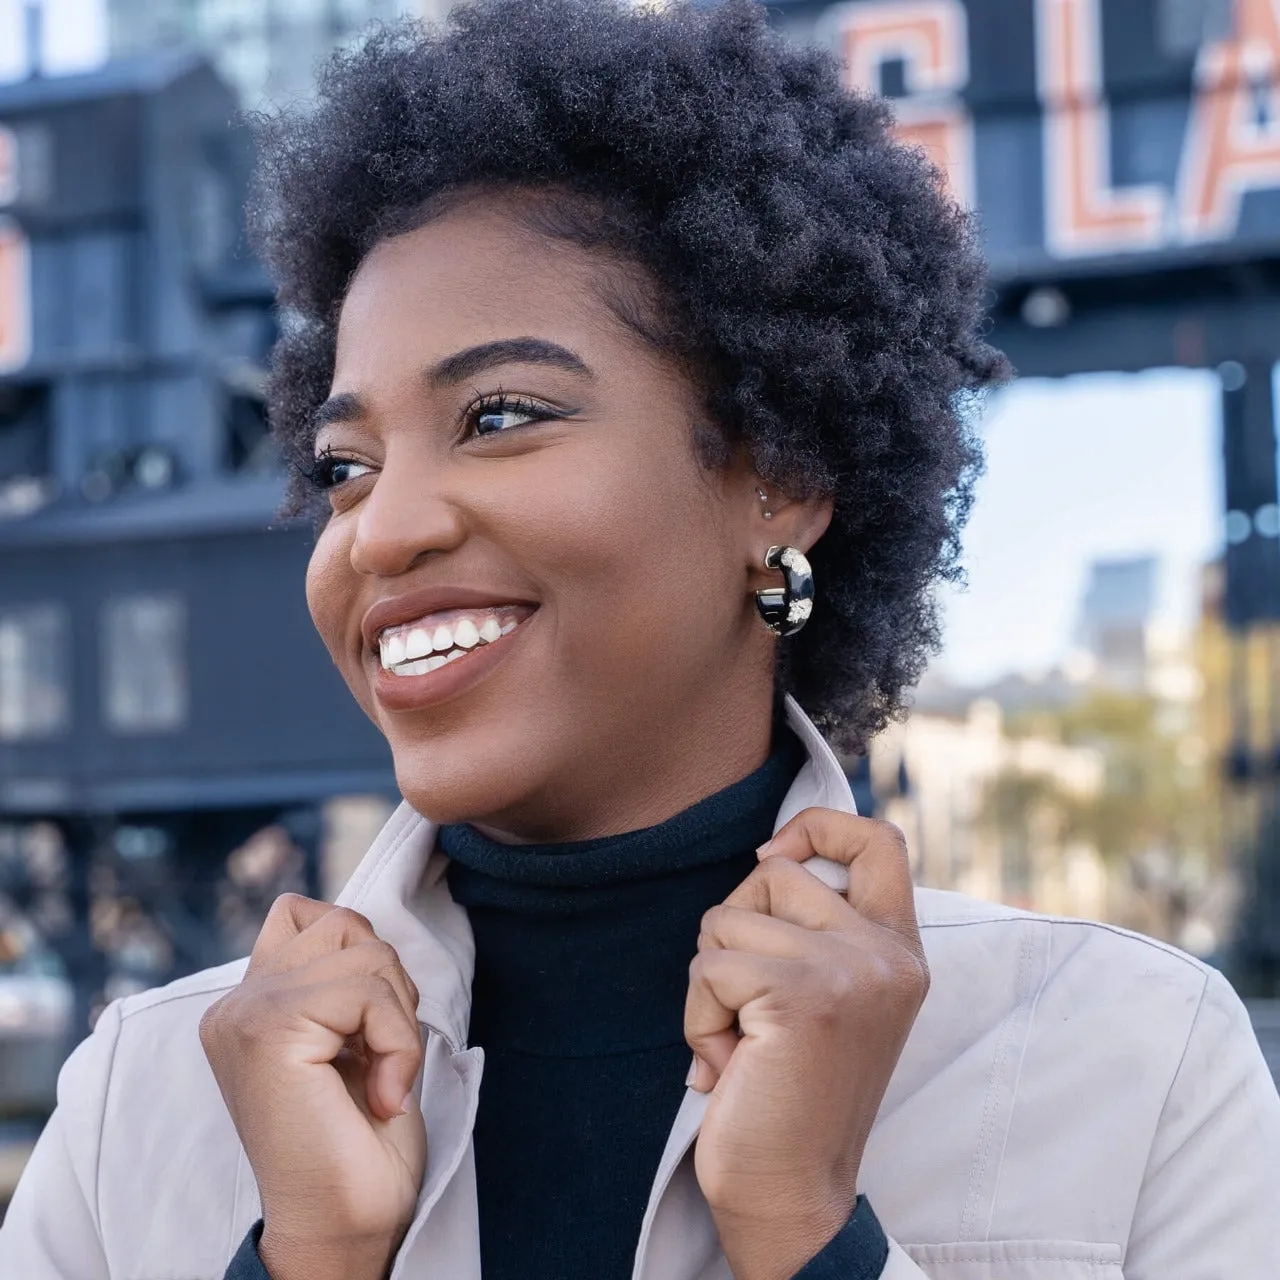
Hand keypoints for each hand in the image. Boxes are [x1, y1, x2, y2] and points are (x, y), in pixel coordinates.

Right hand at [199, 895, 427, 1279]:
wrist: (343, 1226)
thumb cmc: (358, 1143)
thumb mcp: (354, 1036)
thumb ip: (342, 979)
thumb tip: (362, 929)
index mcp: (247, 1004)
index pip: (304, 913)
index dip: (358, 953)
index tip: (365, 1031)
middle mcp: (235, 1003)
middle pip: (343, 924)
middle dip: (388, 983)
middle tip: (380, 1057)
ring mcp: (246, 1014)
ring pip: (365, 952)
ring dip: (397, 1017)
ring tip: (380, 1077)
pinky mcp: (270, 1031)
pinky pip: (368, 993)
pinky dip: (398, 1041)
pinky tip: (382, 1096)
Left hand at [685, 809, 927, 1279]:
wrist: (793, 1195)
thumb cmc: (792, 1094)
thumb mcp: (830, 996)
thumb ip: (819, 930)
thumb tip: (767, 858)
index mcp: (899, 951)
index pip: (879, 839)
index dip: (817, 827)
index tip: (772, 860)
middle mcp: (887, 954)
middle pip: (778, 872)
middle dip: (735, 927)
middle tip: (748, 1003)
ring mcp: (850, 971)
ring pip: (728, 918)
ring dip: (711, 984)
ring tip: (741, 1044)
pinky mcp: (802, 995)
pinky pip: (709, 967)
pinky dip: (698, 1017)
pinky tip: (727, 1066)